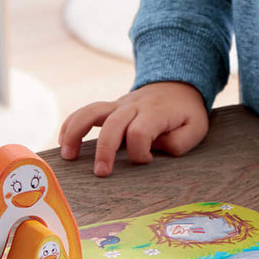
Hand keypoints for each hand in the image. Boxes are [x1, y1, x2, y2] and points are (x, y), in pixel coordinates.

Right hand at [58, 82, 209, 176]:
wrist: (177, 85)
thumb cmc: (185, 113)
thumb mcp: (196, 128)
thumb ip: (180, 142)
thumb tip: (155, 149)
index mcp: (155, 112)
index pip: (140, 132)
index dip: (140, 152)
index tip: (148, 161)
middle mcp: (133, 106)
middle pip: (113, 124)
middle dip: (105, 150)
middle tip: (101, 173)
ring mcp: (118, 105)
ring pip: (91, 112)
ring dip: (76, 132)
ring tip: (67, 156)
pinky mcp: (109, 108)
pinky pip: (85, 111)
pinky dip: (71, 124)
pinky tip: (63, 141)